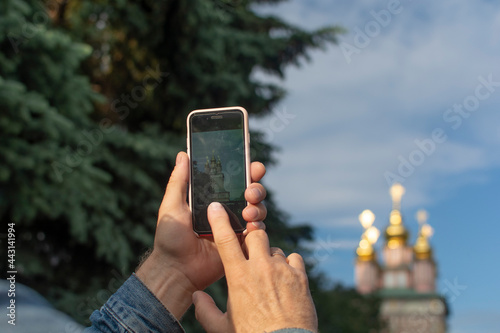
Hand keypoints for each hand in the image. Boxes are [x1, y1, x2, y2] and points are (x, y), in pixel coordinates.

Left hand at [136, 151, 266, 318]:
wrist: (176, 269)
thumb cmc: (170, 238)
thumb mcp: (171, 206)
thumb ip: (179, 181)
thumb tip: (183, 154)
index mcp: (213, 199)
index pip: (234, 180)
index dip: (247, 171)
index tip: (253, 165)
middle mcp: (227, 211)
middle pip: (252, 193)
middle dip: (257, 188)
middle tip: (250, 191)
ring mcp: (236, 227)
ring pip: (258, 210)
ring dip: (258, 206)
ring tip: (247, 210)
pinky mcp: (241, 244)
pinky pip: (258, 232)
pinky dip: (258, 225)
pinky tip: (251, 225)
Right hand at [192, 202, 317, 332]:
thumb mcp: (222, 328)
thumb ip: (205, 310)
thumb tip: (196, 295)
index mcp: (238, 277)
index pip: (226, 240)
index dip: (219, 220)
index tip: (216, 207)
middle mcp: (260, 267)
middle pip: (255, 235)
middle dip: (251, 240)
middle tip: (251, 254)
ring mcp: (282, 270)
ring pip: (274, 247)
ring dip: (270, 256)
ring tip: (268, 275)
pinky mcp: (300, 277)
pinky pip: (294, 258)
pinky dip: (289, 264)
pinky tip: (286, 277)